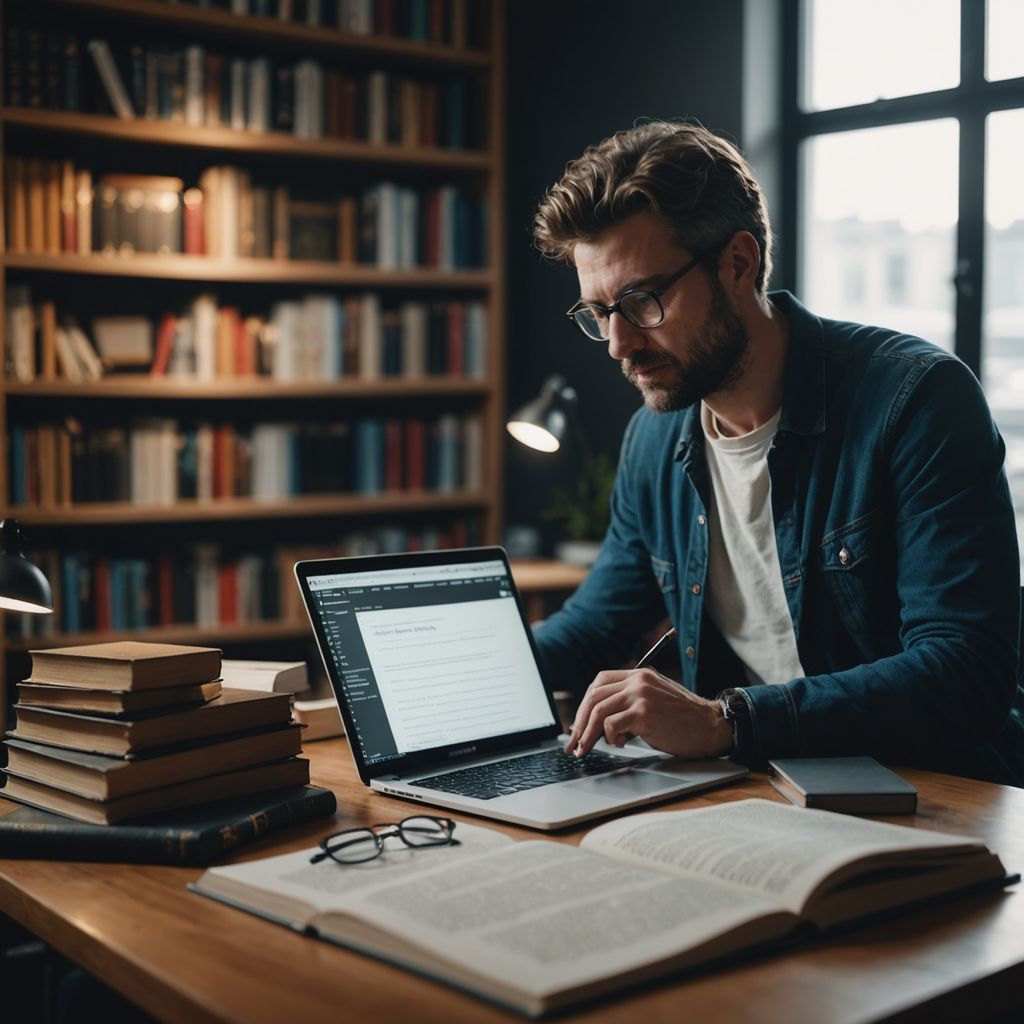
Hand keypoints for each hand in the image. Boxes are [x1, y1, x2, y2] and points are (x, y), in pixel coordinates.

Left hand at [564, 668, 732, 758]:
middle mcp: (638, 680)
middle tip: (574, 742)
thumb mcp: (655, 700)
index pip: (599, 682)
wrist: (712, 726)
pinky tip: (622, 744)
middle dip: (580, 721)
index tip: (579, 724)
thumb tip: (597, 721)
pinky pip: (612, 725)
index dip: (585, 704)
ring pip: (599, 710)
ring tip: (586, 748)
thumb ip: (630, 702)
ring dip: (588, 734)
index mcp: (639, 675)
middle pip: (594, 696)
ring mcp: (641, 695)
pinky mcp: (644, 713)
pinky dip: (610, 738)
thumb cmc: (684, 719)